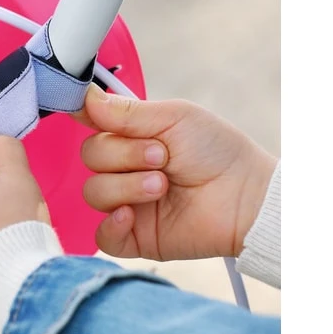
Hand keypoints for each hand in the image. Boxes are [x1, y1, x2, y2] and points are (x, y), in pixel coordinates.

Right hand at [76, 85, 276, 260]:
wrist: (246, 197)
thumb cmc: (217, 151)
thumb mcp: (173, 117)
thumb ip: (126, 111)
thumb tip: (86, 97)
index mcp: (130, 135)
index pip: (90, 123)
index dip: (86, 116)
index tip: (91, 115)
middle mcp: (123, 167)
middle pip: (89, 156)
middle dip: (123, 154)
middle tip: (161, 157)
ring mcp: (126, 202)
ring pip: (93, 192)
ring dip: (126, 186)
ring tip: (162, 185)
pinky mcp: (134, 236)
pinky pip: (100, 235)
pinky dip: (111, 224)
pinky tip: (131, 215)